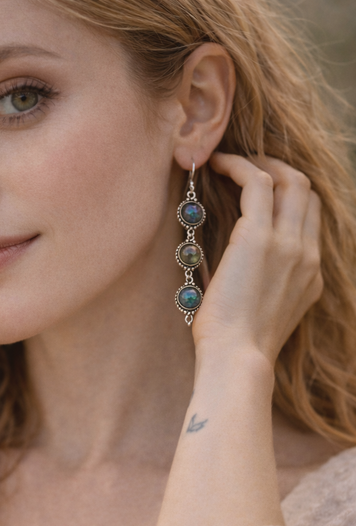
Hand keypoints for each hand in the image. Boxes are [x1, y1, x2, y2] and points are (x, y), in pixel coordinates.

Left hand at [192, 153, 322, 366]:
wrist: (236, 360)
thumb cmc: (235, 346)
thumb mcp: (261, 313)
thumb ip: (262, 285)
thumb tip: (236, 266)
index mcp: (310, 275)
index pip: (310, 217)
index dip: (288, 195)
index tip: (259, 189)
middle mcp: (307, 255)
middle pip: (306, 191)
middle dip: (279, 170)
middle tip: (246, 167)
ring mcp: (288, 244)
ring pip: (289, 180)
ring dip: (260, 162)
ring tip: (231, 162)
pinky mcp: (258, 238)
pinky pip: (257, 182)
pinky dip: (238, 166)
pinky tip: (218, 164)